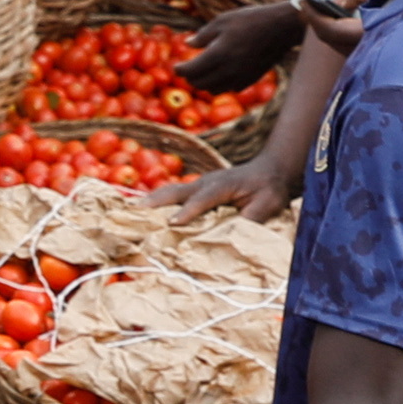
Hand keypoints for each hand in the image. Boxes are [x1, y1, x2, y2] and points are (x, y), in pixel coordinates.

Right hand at [145, 148, 296, 222]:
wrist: (271, 170)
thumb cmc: (270, 189)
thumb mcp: (268, 204)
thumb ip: (252, 218)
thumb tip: (235, 233)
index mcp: (225, 185)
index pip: (204, 198)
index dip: (188, 210)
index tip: (173, 223)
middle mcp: (208, 181)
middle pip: (178, 190)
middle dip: (157, 202)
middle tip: (136, 212)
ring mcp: (200, 183)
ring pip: (171, 190)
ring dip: (151, 201)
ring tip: (130, 213)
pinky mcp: (197, 188)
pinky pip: (174, 194)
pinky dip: (157, 202)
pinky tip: (143, 212)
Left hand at [172, 0, 307, 93]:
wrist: (281, 28)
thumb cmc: (250, 19)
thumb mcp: (222, 21)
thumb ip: (202, 35)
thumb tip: (187, 44)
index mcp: (218, 54)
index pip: (191, 71)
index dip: (179, 70)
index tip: (175, 66)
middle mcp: (228, 70)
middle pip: (200, 84)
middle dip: (190, 78)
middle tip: (187, 69)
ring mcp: (240, 77)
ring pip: (214, 90)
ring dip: (204, 83)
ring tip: (202, 72)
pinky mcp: (250, 80)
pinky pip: (229, 89)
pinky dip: (220, 84)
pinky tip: (220, 74)